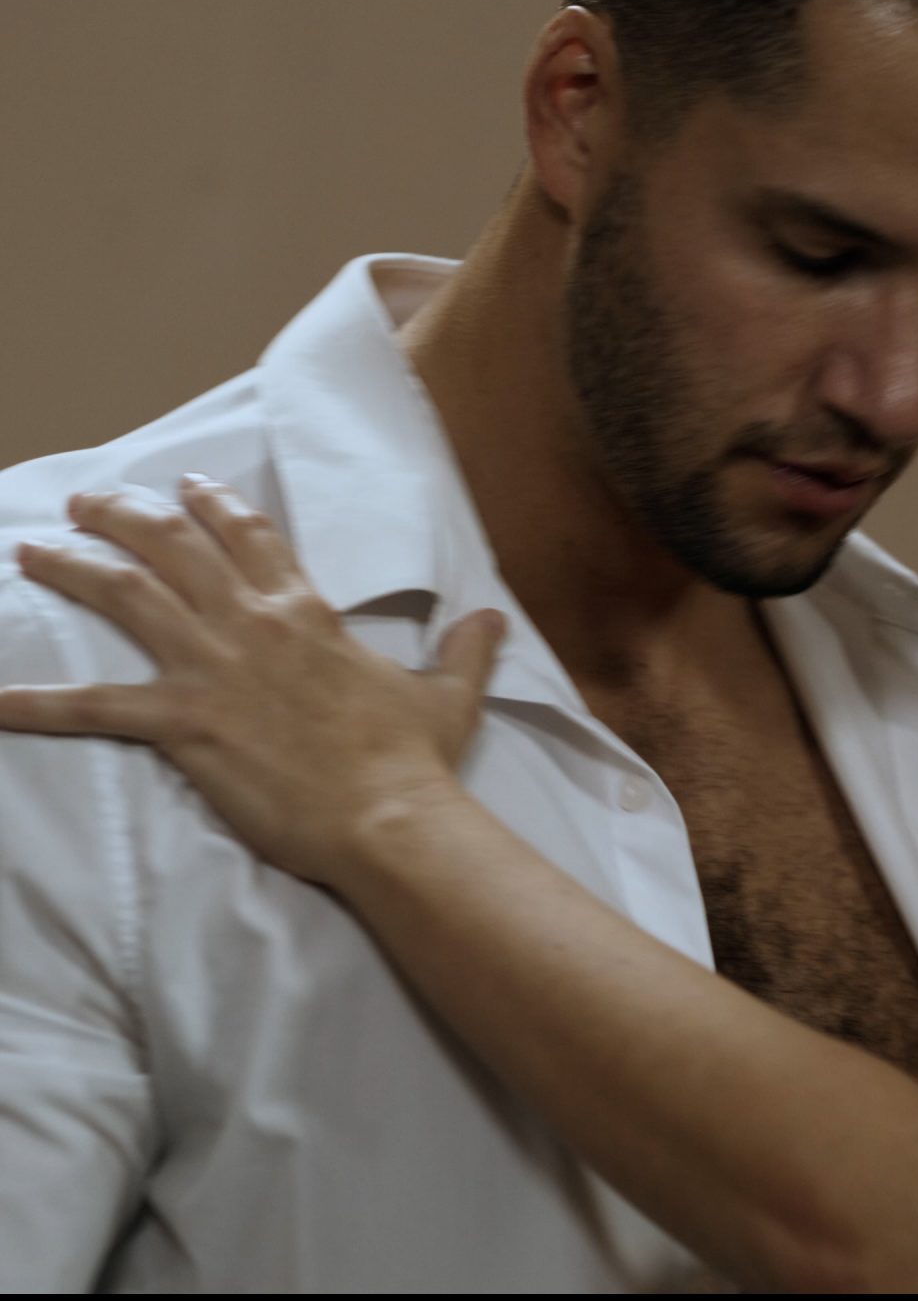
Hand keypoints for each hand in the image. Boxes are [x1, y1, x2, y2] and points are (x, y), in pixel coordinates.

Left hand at [0, 479, 503, 888]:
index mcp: (308, 613)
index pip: (251, 538)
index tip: (184, 486)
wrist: (387, 815)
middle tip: (88, 502)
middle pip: (175, 548)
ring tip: (31, 550)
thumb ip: (462, 651)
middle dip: (125, 516)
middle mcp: (252, 624)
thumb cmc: (414, 759)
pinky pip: (94, 706)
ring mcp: (212, 669)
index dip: (212, 505)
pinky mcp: (182, 722)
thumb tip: (489, 619)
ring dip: (73, 568)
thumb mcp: (448, 696)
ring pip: (126, 596)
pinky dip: (36, 703)